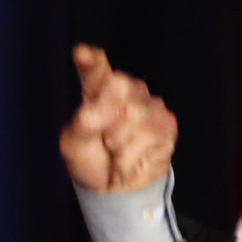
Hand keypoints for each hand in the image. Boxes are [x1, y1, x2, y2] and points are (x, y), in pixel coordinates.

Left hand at [59, 44, 176, 191]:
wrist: (116, 188)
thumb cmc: (92, 159)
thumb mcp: (75, 144)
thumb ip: (83, 125)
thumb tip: (94, 110)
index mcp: (97, 90)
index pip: (96, 72)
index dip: (91, 62)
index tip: (81, 53)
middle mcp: (127, 91)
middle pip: (120, 88)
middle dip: (107, 118)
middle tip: (103, 139)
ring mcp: (150, 106)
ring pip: (134, 116)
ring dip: (118, 143)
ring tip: (116, 151)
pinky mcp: (167, 124)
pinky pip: (148, 137)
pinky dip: (131, 155)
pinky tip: (130, 158)